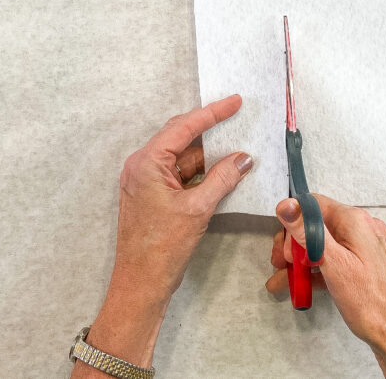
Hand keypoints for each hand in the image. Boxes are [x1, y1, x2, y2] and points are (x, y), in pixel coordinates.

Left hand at [72, 94, 251, 377]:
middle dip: (210, 129)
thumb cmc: (162, 247)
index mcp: (146, 163)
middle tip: (237, 116)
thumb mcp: (198, 209)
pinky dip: (201, 171)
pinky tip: (223, 170)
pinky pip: (181, 174)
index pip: (183, 128)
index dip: (212, 113)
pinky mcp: (154, 196)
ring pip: (182, 157)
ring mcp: (147, 182)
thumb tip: (244, 158)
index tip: (235, 101)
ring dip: (208, 154)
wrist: (141, 284)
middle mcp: (142, 166)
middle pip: (180, 138)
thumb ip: (222, 178)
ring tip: (237, 146)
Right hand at [266, 194, 385, 378]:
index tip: (282, 248)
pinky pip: (337, 260)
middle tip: (281, 266)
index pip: (313, 205)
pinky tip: (302, 286)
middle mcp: (363, 228)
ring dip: (301, 261)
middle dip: (294, 245)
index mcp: (355, 221)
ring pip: (325, 245)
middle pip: (317, 225)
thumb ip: (308, 231)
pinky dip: (318, 270)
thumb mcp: (333, 263)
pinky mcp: (367, 265)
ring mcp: (366, 247)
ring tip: (284, 281)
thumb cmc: (372, 303)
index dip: (292, 224)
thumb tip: (287, 204)